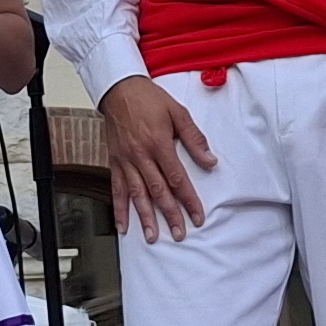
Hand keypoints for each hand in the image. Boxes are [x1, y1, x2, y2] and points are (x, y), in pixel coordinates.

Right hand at [101, 74, 215, 242]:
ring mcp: (126, 160)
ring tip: (152, 236)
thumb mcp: (178, 112)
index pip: (177, 178)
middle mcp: (141, 155)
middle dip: (170, 215)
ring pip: (136, 194)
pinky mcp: (115, 161)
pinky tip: (123, 225)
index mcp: (159, 144)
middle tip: (179, 233)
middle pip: (158, 191)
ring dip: (145, 217)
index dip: (188, 200)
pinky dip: (119, 208)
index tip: (197, 215)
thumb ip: (194, 138)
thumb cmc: (148, 99)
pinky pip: (116, 188)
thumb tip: (210, 161)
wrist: (118, 89)